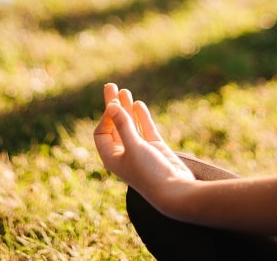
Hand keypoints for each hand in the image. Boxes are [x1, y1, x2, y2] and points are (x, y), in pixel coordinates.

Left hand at [94, 83, 194, 205]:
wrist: (174, 191)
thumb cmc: (149, 172)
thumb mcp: (133, 146)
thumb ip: (123, 125)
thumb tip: (110, 105)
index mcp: (112, 158)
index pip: (101, 132)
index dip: (105, 117)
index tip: (113, 104)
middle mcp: (124, 153)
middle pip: (113, 125)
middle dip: (112, 106)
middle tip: (110, 85)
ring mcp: (140, 150)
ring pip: (130, 124)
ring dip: (126, 108)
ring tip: (125, 90)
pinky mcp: (155, 147)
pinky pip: (145, 128)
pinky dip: (141, 116)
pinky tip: (138, 104)